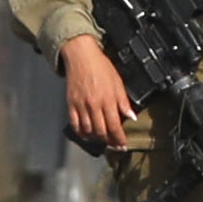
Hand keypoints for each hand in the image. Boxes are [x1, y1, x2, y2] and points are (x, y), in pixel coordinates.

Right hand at [60, 39, 136, 156]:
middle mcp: (94, 105)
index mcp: (108, 100)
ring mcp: (81, 106)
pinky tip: (87, 135)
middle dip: (109, 142)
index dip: (119, 139)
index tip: (123, 145)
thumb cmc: (101, 67)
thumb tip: (132, 117)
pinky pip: (75, 124)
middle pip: (101, 132)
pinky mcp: (71, 104)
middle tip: (114, 145)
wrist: (81, 56)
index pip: (115, 126)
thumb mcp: (118, 82)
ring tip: (103, 139)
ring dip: (96, 138)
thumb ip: (124, 102)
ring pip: (88, 130)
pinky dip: (81, 133)